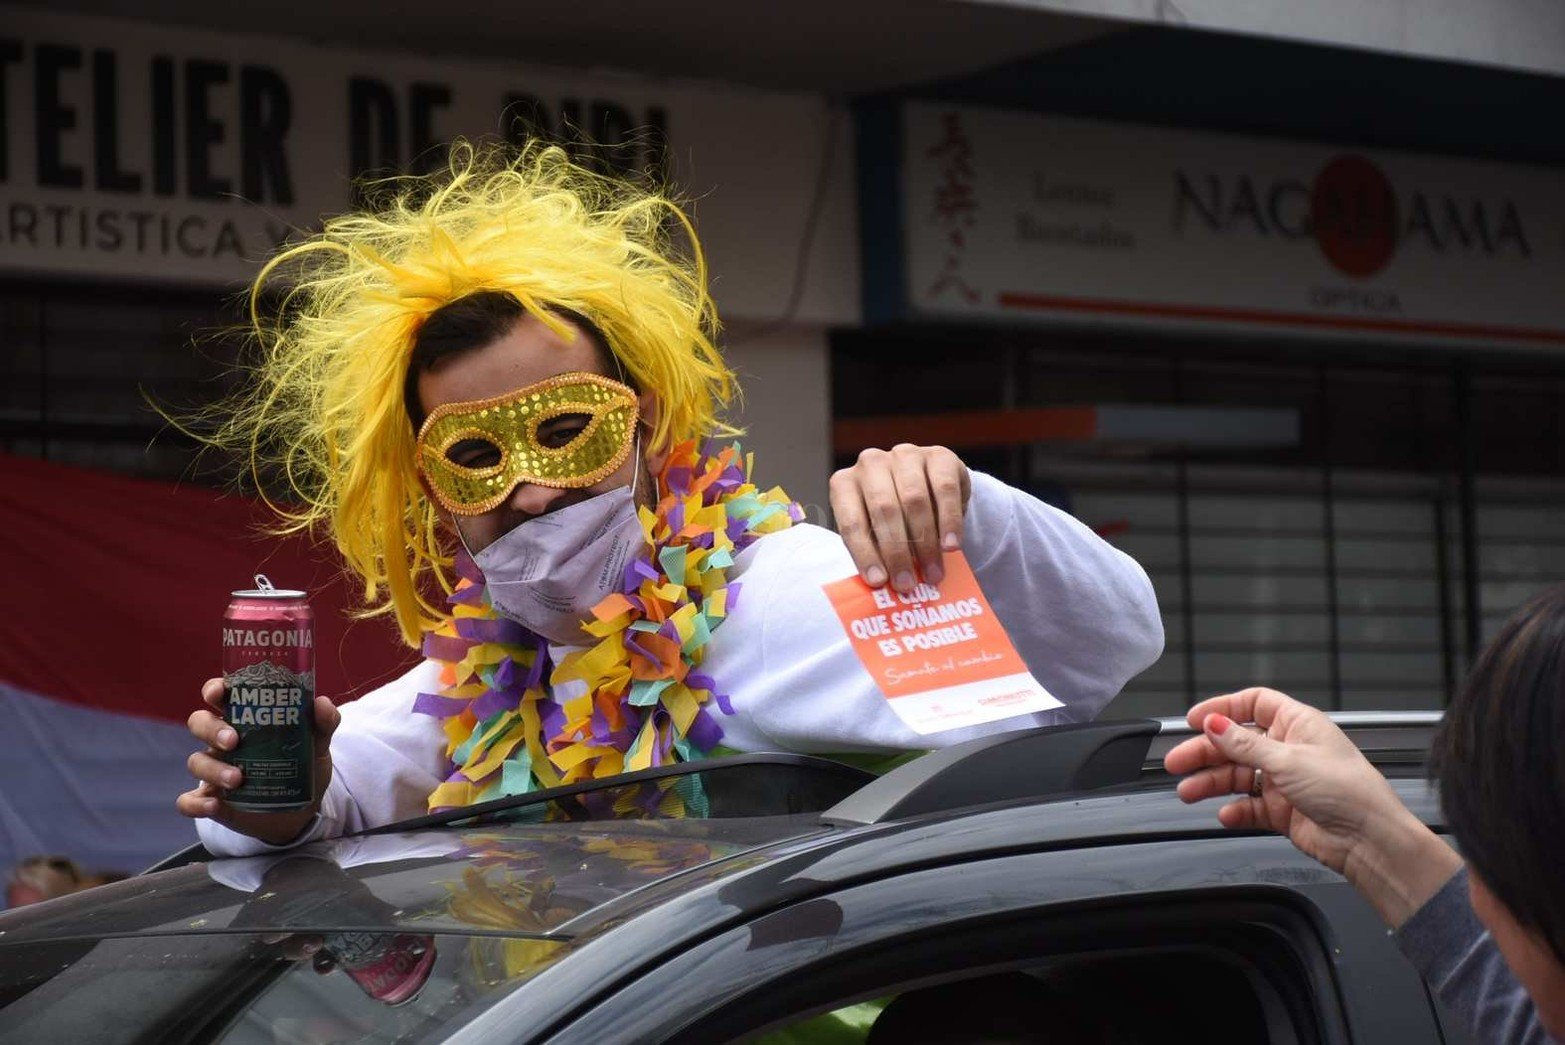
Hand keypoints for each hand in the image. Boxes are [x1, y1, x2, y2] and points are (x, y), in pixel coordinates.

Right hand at [177, 677, 339, 845]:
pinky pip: (189, 801)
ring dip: (213, 769)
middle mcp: (223, 741)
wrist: (303, 811)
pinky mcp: (212, 800)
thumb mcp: (317, 745)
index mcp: (245, 720)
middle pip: (200, 723)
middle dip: (211, 729)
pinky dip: (196, 803)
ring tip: (238, 779)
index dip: (214, 690)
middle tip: (234, 741)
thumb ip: (323, 723)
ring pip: (196, 761)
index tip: (218, 693)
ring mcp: (214, 771)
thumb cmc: (303, 767)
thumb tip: (322, 703)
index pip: (220, 696)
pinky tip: (215, 805)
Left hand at [829, 444, 970, 592]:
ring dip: (925, 543)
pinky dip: (949, 521)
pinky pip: (945, 489)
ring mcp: (904, 455)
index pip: (851, 522)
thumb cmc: (893, 519)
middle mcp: (870, 463)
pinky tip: (952, 547)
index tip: (878, 582)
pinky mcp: (938, 455)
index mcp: (844, 484)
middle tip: (908, 584)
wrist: (928, 490)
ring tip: (933, 574)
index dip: (864, 554)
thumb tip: (886, 584)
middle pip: (884, 510)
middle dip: (897, 552)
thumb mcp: (876, 533)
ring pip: (914, 499)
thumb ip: (877, 552)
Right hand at [1164, 687, 1460, 926]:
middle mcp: (1290, 749)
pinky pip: (1249, 806)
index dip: (1222, 709)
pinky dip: (1235, 810)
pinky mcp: (1284, 811)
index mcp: (1297, 725)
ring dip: (1212, 783)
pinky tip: (1226, 814)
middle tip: (1177, 762)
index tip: (1194, 720)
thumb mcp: (1288, 760)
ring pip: (1238, 776)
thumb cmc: (1348, 791)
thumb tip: (1215, 724)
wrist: (1370, 841)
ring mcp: (1286, 781)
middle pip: (1236, 743)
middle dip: (1205, 752)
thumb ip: (1245, 743)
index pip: (1253, 705)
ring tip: (1189, 792)